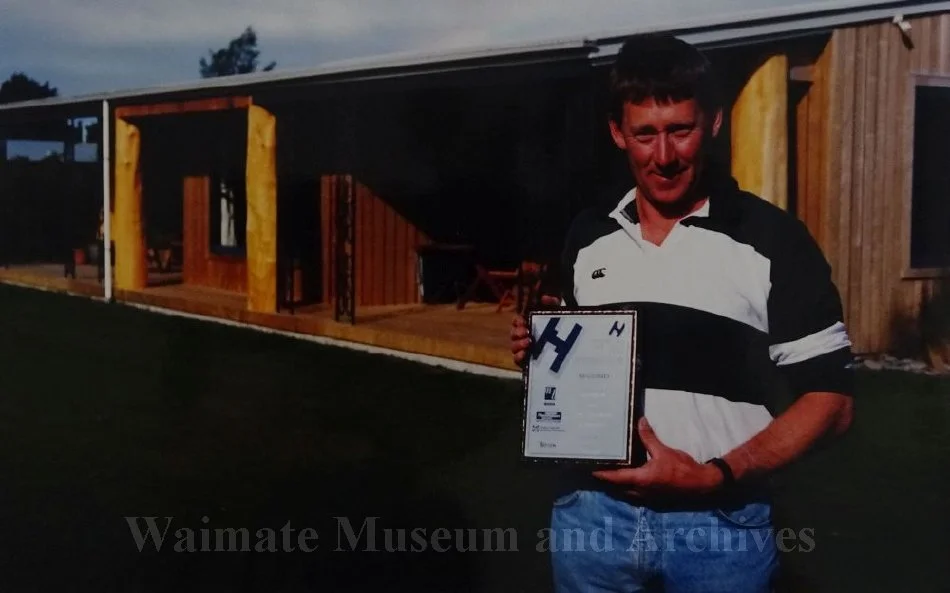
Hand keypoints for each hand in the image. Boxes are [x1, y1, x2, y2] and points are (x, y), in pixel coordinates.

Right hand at [510, 296, 560, 366]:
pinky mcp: (526, 362)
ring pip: (514, 347)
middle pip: (513, 334)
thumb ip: (552, 303)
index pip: (517, 322)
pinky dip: (519, 356)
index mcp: (527, 325)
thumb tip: (544, 298)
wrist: (568, 351)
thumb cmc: (559, 330)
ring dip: (518, 344)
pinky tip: (525, 353)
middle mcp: (522, 337)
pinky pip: (517, 360)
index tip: (523, 321)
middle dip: (517, 332)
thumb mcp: (557, 315)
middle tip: (526, 331)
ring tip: (528, 342)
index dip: (517, 321)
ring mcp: (523, 350)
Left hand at [592, 417, 723, 498]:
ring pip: (627, 494)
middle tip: (599, 471)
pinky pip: (637, 495)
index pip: (616, 478)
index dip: (603, 474)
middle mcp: (641, 492)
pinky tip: (630, 481)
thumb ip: (649, 438)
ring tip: (611, 476)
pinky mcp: (655, 499)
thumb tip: (640, 422)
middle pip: (618, 488)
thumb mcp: (664, 451)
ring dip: (619, 487)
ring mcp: (649, 498)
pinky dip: (630, 489)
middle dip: (608, 482)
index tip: (591, 471)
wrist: (702, 484)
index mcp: (641, 480)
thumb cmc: (682, 468)